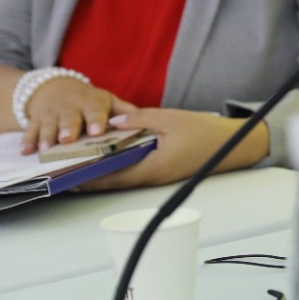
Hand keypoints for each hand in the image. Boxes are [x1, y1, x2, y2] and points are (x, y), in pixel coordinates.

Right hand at [20, 78, 137, 154]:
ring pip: (48, 125)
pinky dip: (27, 141)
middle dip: (68, 128)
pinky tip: (25, 151)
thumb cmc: (87, 100)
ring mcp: (51, 113)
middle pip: (69, 118)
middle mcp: (70, 107)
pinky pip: (30, 130)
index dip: (97, 120)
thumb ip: (124, 110)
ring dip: (46, 137)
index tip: (98, 131)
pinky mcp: (35, 119)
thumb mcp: (107, 100)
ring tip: (45, 149)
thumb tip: (146, 120)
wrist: (54, 88)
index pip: (96, 110)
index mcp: (91, 102)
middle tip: (67, 139)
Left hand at [75, 109, 270, 189]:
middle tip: (66, 171)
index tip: (68, 176)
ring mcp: (159, 176)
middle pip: (114, 181)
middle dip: (90, 177)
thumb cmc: (205, 132)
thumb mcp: (170, 118)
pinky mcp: (163, 171)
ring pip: (124, 177)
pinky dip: (118, 166)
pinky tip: (109, 157)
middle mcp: (154, 177)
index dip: (89, 177)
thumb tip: (113, 120)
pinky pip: (135, 172)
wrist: (232, 144)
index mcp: (154, 167)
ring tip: (81, 164)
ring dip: (103, 172)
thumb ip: (139, 119)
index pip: (113, 176)